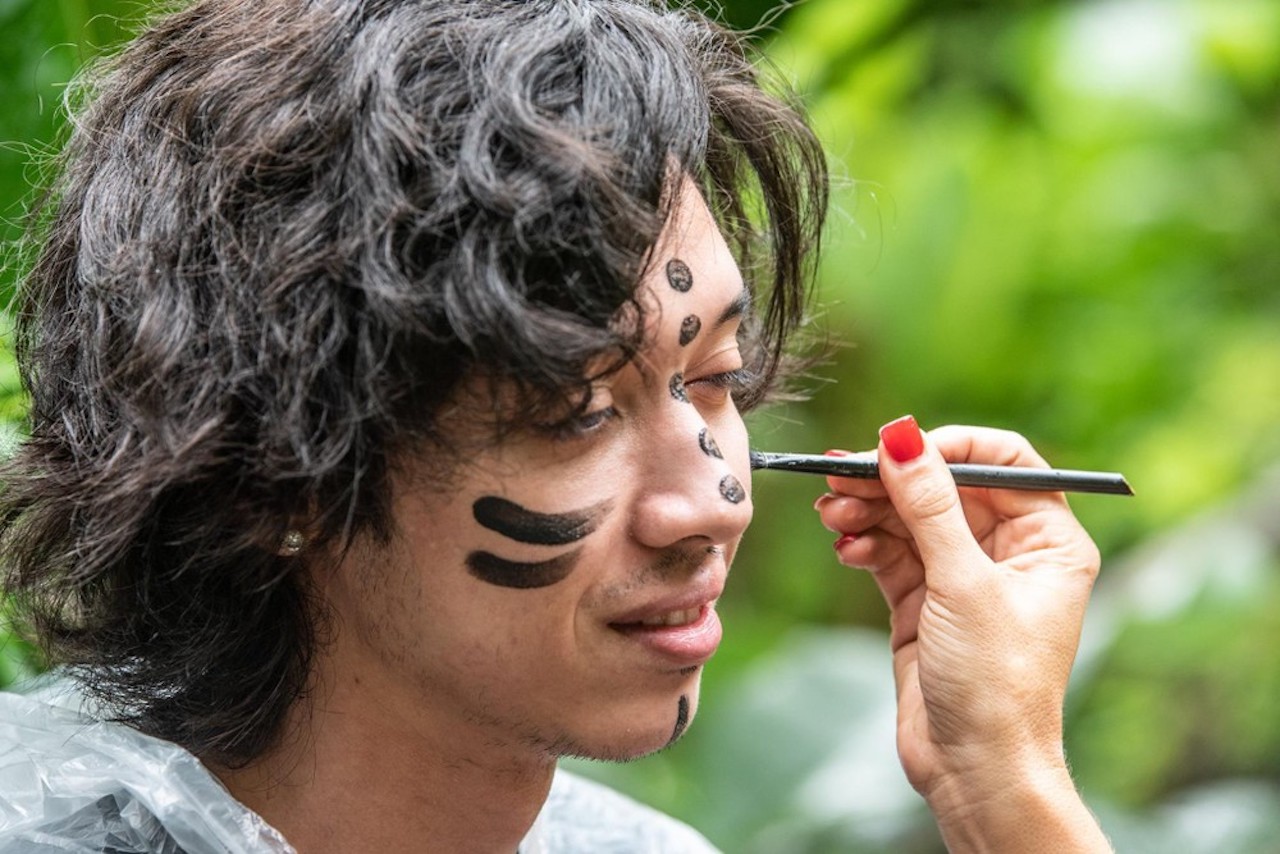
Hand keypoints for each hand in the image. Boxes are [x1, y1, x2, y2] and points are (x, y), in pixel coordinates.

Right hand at [813, 416, 1110, 850]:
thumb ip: (928, 504)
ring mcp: (962, 578)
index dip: (950, 448)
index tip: (900, 450)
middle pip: (944, 488)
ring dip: (869, 511)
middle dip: (892, 481)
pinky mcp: (923, 603)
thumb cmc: (996, 684)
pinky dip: (865, 545)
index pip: (1001, 463)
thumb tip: (901, 435)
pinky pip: (890, 553)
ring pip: (909, 519)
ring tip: (834, 514)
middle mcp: (1008, 553)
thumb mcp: (962, 583)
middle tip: (842, 475)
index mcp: (1047, 540)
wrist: (974, 771)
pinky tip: (847, 548)